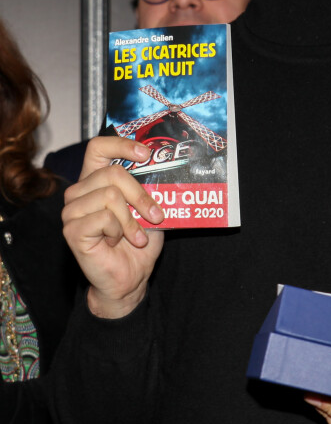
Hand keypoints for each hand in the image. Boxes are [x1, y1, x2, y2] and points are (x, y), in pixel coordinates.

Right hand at [62, 136, 164, 318]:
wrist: (129, 278)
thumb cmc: (137, 242)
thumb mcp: (149, 209)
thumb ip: (150, 188)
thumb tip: (165, 167)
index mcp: (95, 180)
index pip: (98, 148)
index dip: (120, 145)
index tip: (145, 153)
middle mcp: (79, 192)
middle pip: (112, 173)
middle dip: (140, 195)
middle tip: (155, 215)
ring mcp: (72, 211)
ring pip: (110, 195)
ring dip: (131, 219)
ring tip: (135, 236)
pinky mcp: (72, 230)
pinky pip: (104, 218)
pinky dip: (120, 231)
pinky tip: (117, 242)